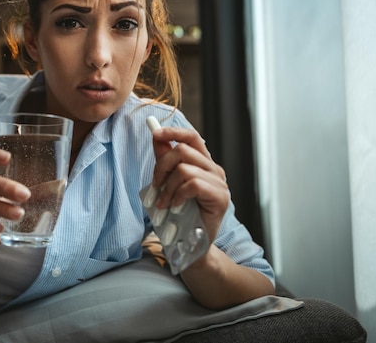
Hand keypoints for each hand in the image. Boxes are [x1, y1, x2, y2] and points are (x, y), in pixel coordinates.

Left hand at [150, 127, 229, 242]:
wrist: (191, 244)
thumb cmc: (180, 214)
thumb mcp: (168, 183)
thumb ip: (165, 160)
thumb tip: (157, 137)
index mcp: (203, 163)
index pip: (191, 137)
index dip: (173, 132)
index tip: (155, 133)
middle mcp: (214, 169)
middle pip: (182, 150)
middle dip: (161, 166)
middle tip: (155, 186)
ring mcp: (220, 183)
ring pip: (185, 169)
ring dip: (167, 187)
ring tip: (163, 202)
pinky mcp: (220, 197)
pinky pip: (193, 184)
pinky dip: (178, 195)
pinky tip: (174, 206)